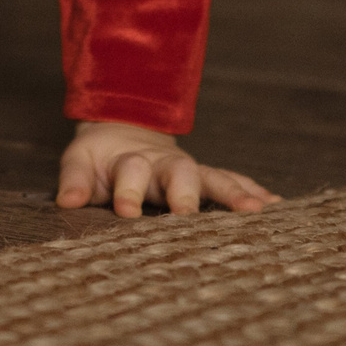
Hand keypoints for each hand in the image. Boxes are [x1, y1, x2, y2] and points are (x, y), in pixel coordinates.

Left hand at [55, 121, 278, 217]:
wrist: (123, 133)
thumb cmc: (100, 158)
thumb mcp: (79, 162)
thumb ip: (76, 181)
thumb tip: (67, 203)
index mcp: (130, 159)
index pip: (130, 171)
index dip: (128, 191)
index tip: (126, 213)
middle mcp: (164, 163)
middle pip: (179, 171)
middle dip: (186, 192)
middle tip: (190, 213)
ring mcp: (189, 170)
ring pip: (213, 177)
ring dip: (234, 193)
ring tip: (258, 211)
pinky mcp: (206, 178)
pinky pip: (234, 181)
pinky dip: (255, 192)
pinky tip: (279, 208)